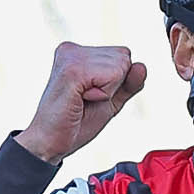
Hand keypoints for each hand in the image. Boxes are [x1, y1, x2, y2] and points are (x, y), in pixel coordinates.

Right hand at [16, 43, 147, 163]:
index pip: (123, 55)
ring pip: (120, 66)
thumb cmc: (76, 124)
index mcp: (79, 53)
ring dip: (107, 91)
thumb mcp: (110, 102)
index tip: (92, 96)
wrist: (51, 143)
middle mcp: (73, 50)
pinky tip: (82, 100)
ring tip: (83, 100)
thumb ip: (128, 84)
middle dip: (114, 86)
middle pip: (124, 57)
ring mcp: (72, 56)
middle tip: (87, 100)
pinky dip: (104, 95)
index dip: (117, 83)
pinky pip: (111, 76)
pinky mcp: (73, 69)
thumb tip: (142, 66)